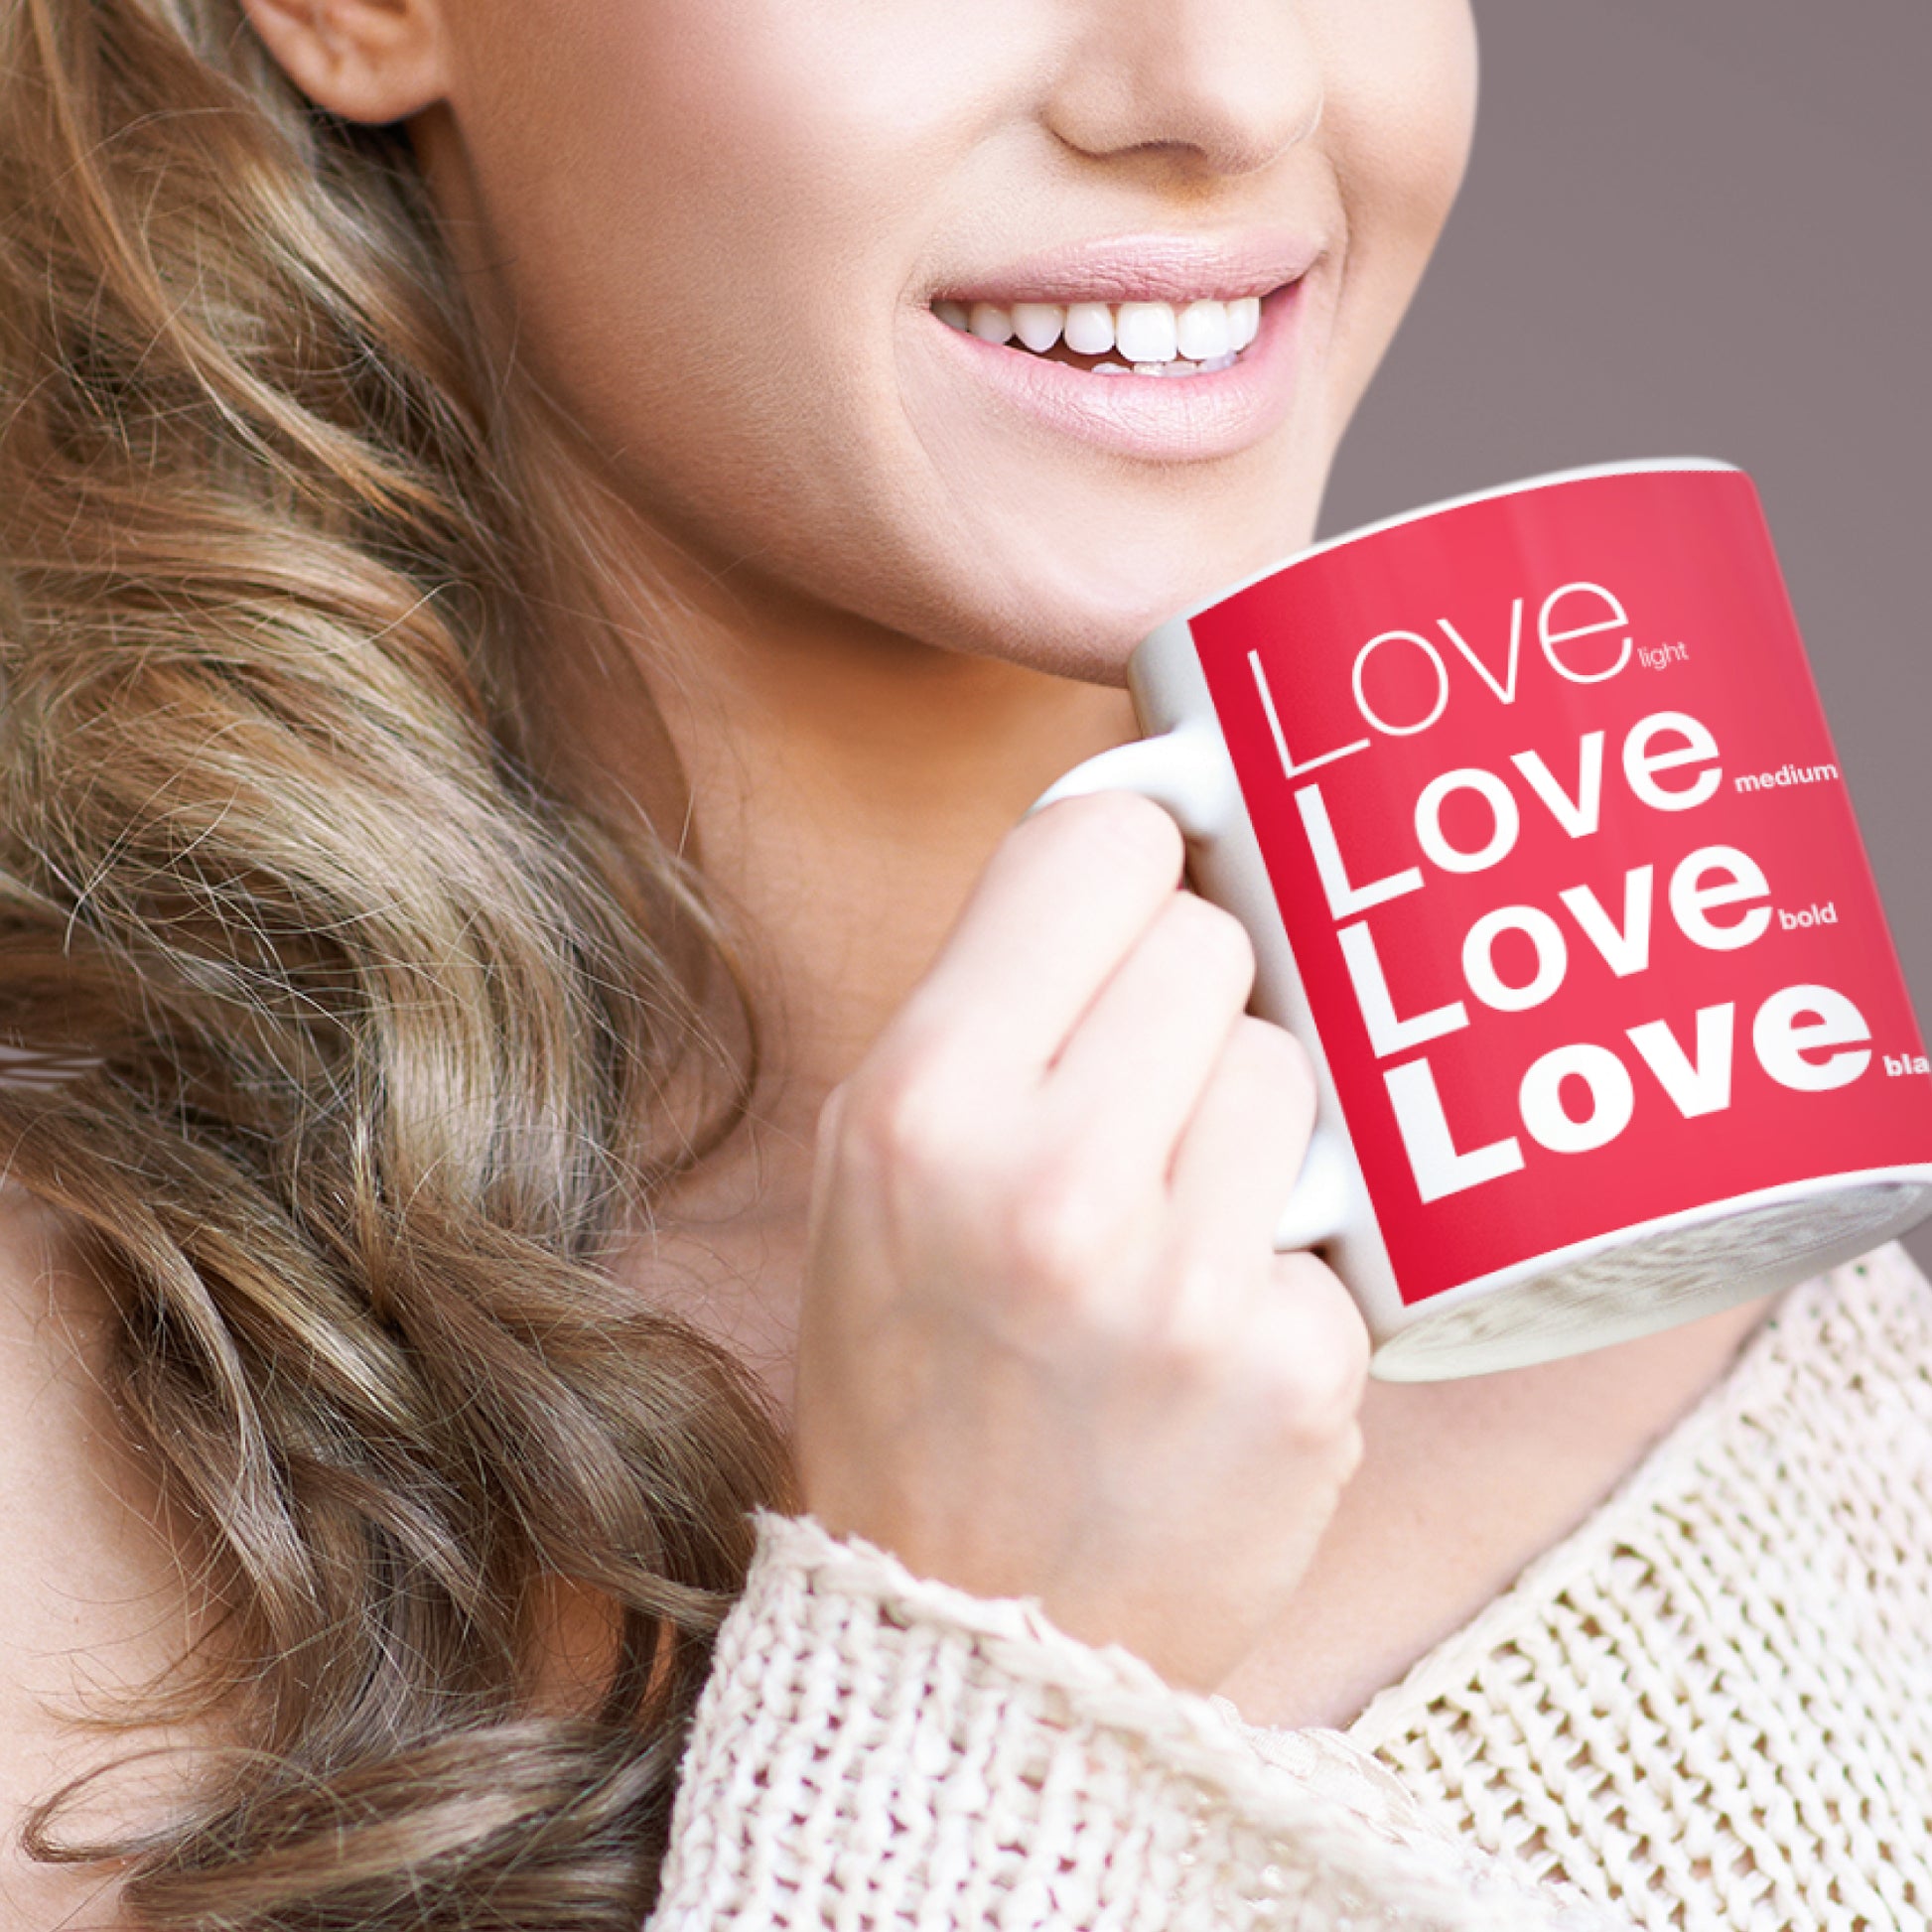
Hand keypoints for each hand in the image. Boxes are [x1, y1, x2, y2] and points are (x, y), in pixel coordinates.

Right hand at [791, 790, 1370, 1692]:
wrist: (968, 1629)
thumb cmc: (915, 1372)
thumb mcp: (874, 1167)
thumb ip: (993, 999)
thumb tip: (1145, 850)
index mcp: (925, 1106)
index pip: (1099, 843)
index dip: (1128, 861)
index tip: (1133, 902)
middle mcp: (1053, 1184)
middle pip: (1215, 940)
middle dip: (1186, 1002)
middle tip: (1133, 1100)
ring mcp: (1188, 1285)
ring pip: (1293, 1066)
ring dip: (1246, 1126)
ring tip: (1167, 1223)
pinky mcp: (1299, 1371)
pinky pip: (1340, 1216)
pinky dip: (1290, 1255)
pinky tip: (1213, 1327)